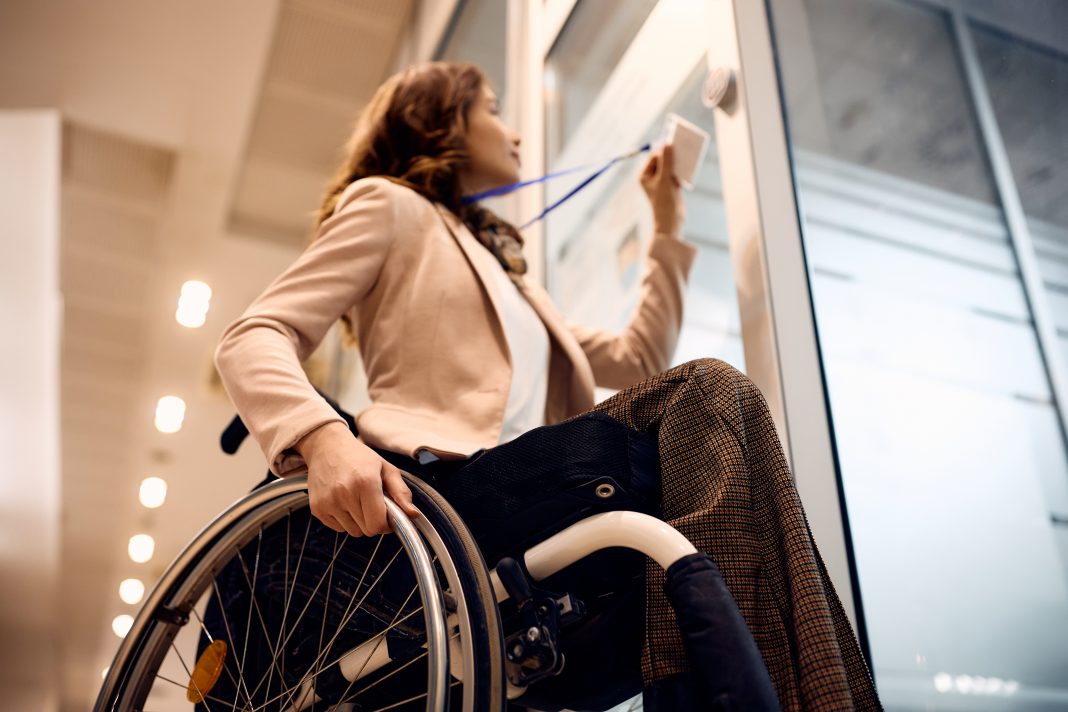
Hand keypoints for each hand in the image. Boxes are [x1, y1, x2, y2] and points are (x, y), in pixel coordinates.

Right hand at [295, 421, 420, 535]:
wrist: (326, 447)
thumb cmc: (359, 457)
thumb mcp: (386, 469)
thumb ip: (401, 493)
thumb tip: (414, 515)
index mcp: (365, 482)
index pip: (378, 524)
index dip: (387, 524)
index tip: (388, 514)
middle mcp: (344, 493)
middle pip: (367, 530)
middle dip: (374, 521)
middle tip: (372, 503)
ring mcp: (328, 502)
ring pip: (353, 532)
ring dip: (359, 522)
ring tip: (357, 500)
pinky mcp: (317, 508)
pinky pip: (338, 529)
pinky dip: (345, 520)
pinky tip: (344, 502)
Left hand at [639, 143, 685, 235]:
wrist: (671, 221)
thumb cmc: (664, 202)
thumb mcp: (665, 179)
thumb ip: (667, 161)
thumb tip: (667, 145)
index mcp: (644, 175)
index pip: (654, 157)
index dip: (663, 149)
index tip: (672, 140)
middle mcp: (651, 177)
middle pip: (663, 160)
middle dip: (672, 154)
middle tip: (682, 144)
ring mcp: (661, 181)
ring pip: (671, 166)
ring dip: (678, 160)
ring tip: (687, 152)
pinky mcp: (671, 185)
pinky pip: (676, 172)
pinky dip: (682, 169)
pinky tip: (689, 164)